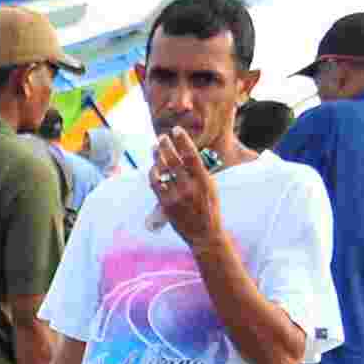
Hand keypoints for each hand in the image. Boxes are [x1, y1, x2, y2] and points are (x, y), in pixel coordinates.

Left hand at [147, 126, 222, 244]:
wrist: (204, 233)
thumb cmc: (209, 208)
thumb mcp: (210, 187)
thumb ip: (199, 173)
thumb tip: (188, 156)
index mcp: (204, 180)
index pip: (192, 156)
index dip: (183, 141)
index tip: (177, 130)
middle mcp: (190, 187)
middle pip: (174, 161)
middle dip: (167, 146)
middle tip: (162, 137)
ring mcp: (177, 197)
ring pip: (163, 172)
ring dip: (158, 157)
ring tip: (155, 148)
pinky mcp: (166, 205)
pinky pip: (156, 185)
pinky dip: (153, 174)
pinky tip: (153, 167)